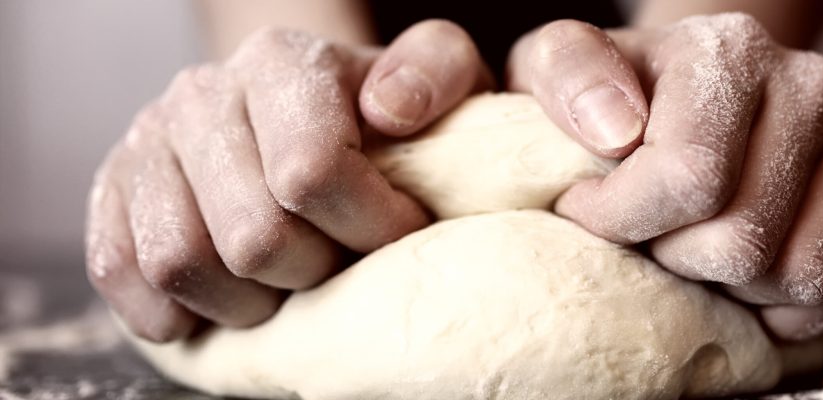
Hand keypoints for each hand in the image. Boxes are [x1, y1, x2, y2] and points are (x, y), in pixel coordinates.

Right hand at [86, 21, 488, 341]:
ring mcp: (148, 141)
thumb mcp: (435, 79)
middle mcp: (203, 94)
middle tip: (339, 262)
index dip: (369, 225)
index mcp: (281, 62)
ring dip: (246, 302)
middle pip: (253, 235)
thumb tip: (390, 108)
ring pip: (180, 263)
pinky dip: (172, 311)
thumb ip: (436, 70)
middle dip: (314, 272)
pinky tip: (224, 301)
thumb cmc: (380, 116)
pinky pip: (121, 272)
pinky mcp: (111, 190)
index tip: (400, 232)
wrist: (301, 114)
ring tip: (286, 286)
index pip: (312, 171)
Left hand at [507, 13, 822, 339]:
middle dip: (674, 258)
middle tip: (651, 232)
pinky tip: (745, 275)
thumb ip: (567, 74)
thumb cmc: (619, 92)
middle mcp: (810, 85)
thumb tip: (616, 130)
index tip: (587, 209)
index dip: (621, 220)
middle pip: (742, 241)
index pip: (688, 178)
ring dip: (732, 286)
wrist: (699, 87)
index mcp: (730, 51)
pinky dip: (790, 306)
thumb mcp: (562, 64)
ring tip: (696, 248)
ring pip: (800, 276)